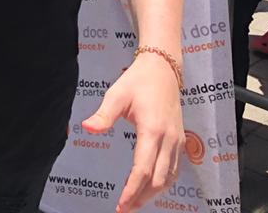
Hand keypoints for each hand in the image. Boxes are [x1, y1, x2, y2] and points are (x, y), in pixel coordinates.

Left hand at [82, 53, 183, 212]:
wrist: (163, 70)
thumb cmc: (137, 81)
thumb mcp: (116, 95)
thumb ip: (103, 115)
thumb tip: (87, 129)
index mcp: (152, 130)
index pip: (142, 170)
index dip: (131, 190)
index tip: (120, 204)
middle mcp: (168, 139)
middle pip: (158, 180)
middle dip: (141, 198)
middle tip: (124, 209)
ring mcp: (177, 141)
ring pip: (169, 178)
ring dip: (153, 194)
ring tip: (135, 203)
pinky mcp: (180, 140)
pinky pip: (175, 169)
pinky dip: (164, 183)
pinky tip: (151, 188)